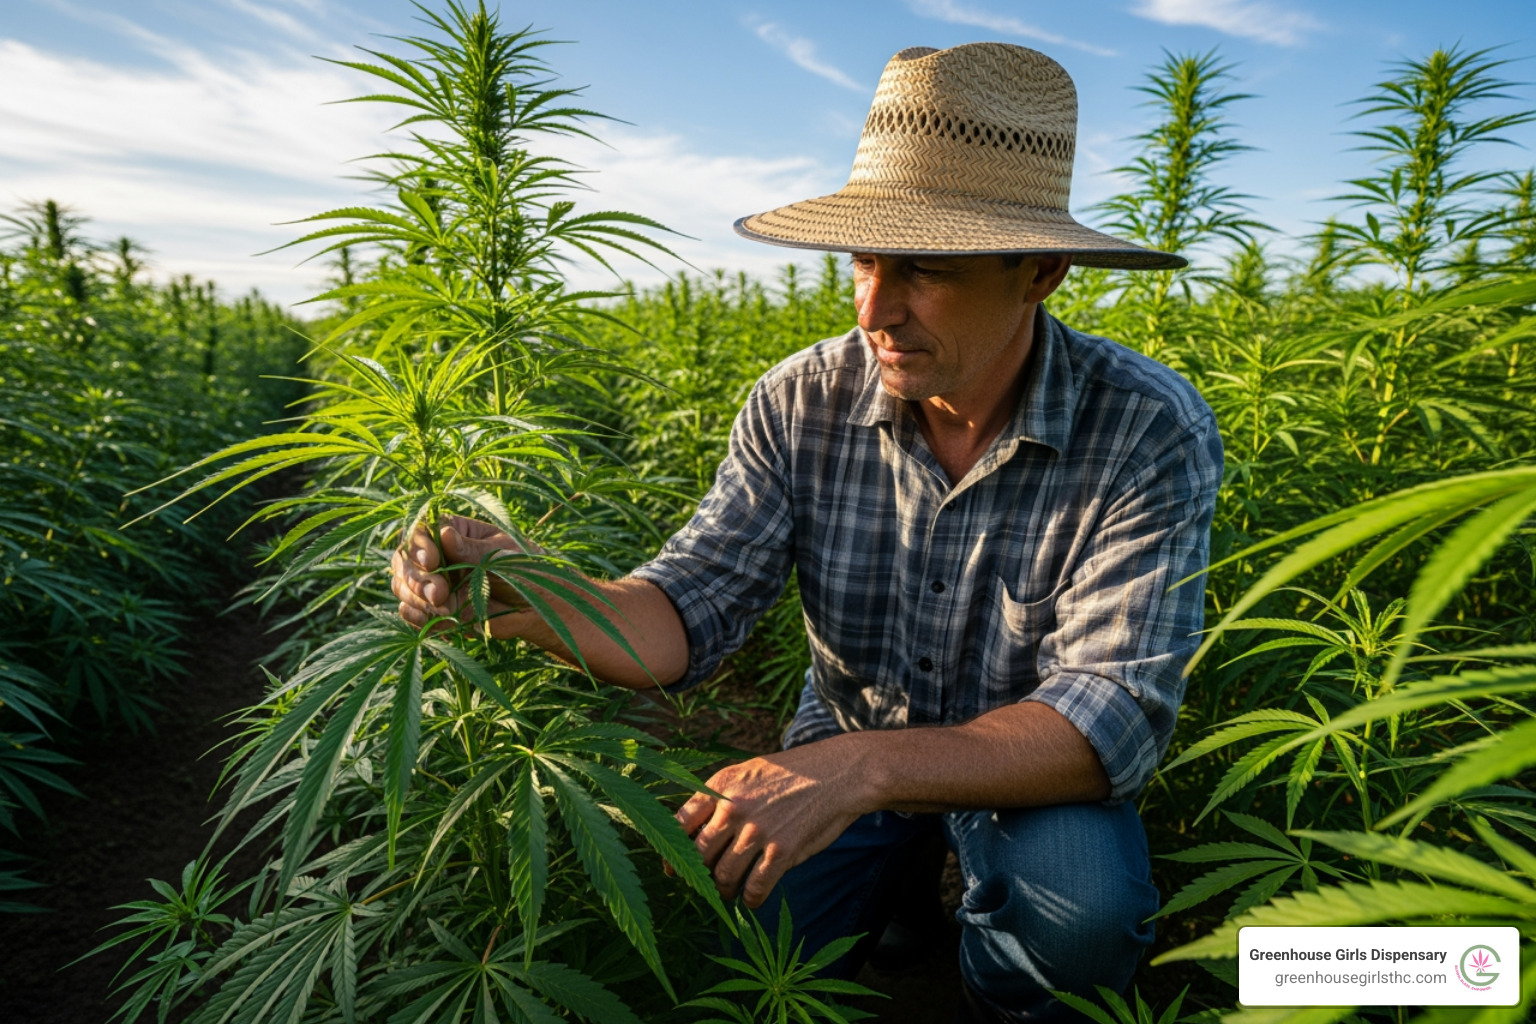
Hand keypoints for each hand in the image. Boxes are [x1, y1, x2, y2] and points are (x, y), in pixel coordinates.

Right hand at [390, 514, 526, 636]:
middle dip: (416, 577)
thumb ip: (472, 551)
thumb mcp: (502, 557)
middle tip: (438, 593)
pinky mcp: (435, 609)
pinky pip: (410, 612)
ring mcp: (434, 583)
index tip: (431, 561)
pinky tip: (437, 617)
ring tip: (445, 606)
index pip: (421, 530)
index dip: (418, 545)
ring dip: (416, 598)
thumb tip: (445, 533)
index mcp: (454, 532)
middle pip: (404, 560)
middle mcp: (438, 555)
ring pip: (402, 586)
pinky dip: (417, 616)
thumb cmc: (526, 571)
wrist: (538, 608)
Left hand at [675, 737, 873, 908]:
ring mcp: (757, 831)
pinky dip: (751, 899)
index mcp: (721, 785)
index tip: (672, 867)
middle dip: (699, 875)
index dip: (672, 850)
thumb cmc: (793, 773)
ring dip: (724, 891)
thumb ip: (722, 796)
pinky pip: (755, 888)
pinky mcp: (781, 852)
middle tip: (706, 883)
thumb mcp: (749, 772)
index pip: (680, 822)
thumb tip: (698, 831)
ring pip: (724, 876)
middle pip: (699, 855)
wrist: (838, 773)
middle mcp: (734, 808)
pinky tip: (753, 898)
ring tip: (730, 892)